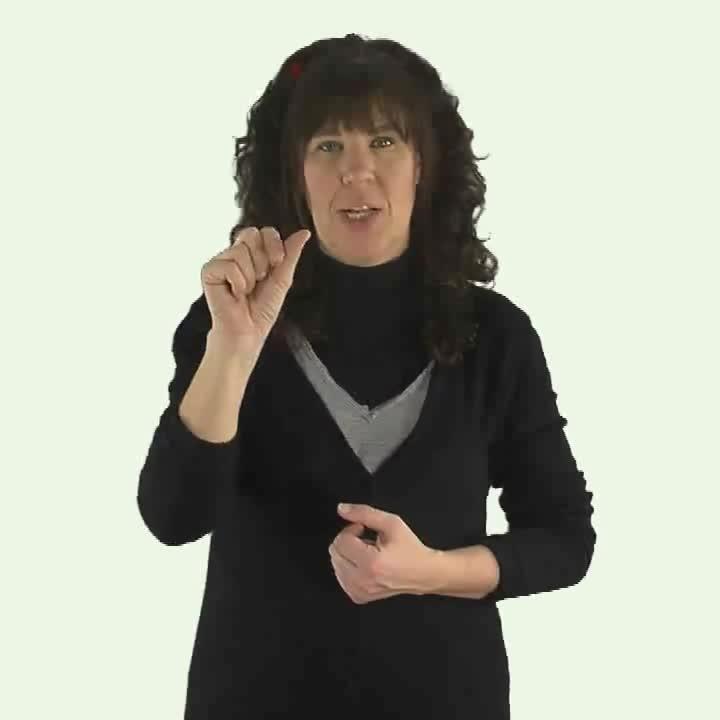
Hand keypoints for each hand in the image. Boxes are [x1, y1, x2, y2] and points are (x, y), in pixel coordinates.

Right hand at [201, 226, 311, 353]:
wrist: (248, 331)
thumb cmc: (262, 309)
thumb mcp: (282, 278)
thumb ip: (291, 254)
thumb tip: (304, 233)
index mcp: (253, 253)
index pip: (265, 231)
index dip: (274, 244)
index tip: (277, 263)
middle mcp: (235, 253)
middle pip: (251, 234)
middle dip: (262, 260)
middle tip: (259, 280)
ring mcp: (220, 260)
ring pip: (241, 251)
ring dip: (250, 276)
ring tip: (246, 290)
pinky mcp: (209, 270)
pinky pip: (229, 265)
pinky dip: (238, 283)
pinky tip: (234, 293)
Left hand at [328, 504, 437, 603]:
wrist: (424, 573)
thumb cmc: (410, 548)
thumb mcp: (391, 523)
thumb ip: (364, 513)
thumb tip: (342, 509)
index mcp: (371, 562)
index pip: (341, 541)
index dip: (351, 529)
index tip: (363, 528)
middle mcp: (363, 580)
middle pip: (335, 553)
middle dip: (347, 541)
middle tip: (365, 539)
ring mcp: (360, 591)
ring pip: (335, 564)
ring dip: (347, 554)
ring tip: (367, 551)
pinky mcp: (359, 596)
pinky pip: (340, 577)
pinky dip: (347, 567)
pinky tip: (363, 563)